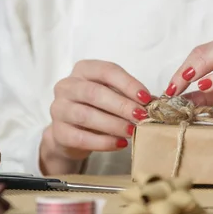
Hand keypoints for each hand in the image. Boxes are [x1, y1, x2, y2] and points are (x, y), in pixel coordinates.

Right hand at [39, 60, 150, 174]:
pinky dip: (103, 142)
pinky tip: (120, 143)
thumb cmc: (97, 108)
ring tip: (132, 131)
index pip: (106, 71)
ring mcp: (59, 109)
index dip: (128, 84)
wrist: (72, 134)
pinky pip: (81, 138)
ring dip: (113, 124)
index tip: (145, 98)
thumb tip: (154, 103)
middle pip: (94, 93)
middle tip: (141, 117)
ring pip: (86, 115)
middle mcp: (67, 86)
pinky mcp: (58, 132)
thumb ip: (130, 97)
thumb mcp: (113, 96)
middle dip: (121, 105)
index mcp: (83, 70)